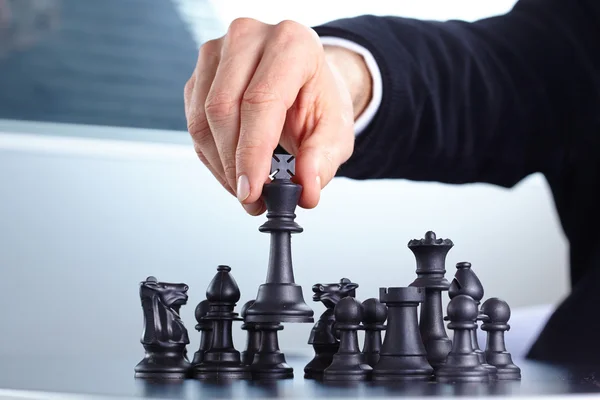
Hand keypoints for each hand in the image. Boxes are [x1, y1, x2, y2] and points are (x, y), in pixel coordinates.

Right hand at [184, 18, 368, 214]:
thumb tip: (305, 190)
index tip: (251, 192)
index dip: (251, 153)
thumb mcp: (335, 131)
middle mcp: (250, 36)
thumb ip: (322, 160)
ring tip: (246, 189)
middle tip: (251, 200)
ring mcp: (219, 51)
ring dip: (220, 164)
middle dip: (233, 164)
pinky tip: (232, 170)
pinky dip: (212, 155)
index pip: (260, 101)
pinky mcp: (200, 71)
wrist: (306, 79)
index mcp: (291, 43)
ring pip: (202, 118)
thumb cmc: (319, 99)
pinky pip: (194, 122)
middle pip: (223, 108)